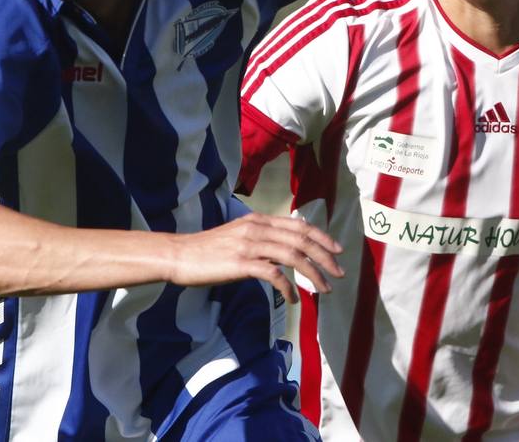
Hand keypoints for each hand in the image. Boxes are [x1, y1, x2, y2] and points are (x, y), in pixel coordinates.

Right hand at [168, 213, 343, 303]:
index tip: (337, 250)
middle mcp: (257, 229)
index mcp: (258, 220)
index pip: (298, 226)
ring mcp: (249, 245)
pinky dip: (289, 287)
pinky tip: (294, 298)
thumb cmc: (208, 249)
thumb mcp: (239, 234)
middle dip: (324, 257)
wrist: (180, 255)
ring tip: (323, 289)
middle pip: (301, 239)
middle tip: (339, 273)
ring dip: (313, 273)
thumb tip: (286, 248)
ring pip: (292, 256)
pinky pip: (274, 274)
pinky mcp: (241, 264)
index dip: (321, 237)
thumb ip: (262, 237)